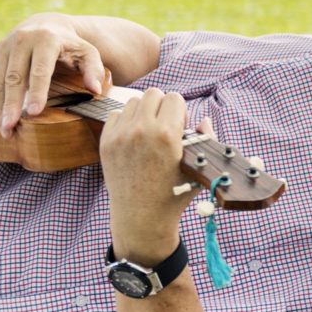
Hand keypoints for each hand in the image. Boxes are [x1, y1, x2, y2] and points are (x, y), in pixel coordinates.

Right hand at [0, 13, 105, 136]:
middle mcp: (21, 40)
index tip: (35, 112)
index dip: (37, 91)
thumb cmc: (70, 45)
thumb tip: (95, 89)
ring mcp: (4, 47)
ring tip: (4, 129)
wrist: (46, 25)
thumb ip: (94, 69)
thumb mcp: (88, 52)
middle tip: (11, 126)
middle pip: (14, 77)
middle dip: (12, 104)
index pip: (40, 70)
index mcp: (46, 40)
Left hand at [101, 90, 208, 265]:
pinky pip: (116, 114)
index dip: (180, 111)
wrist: (141, 217)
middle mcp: (141, 131)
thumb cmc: (173, 194)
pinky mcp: (106, 142)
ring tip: (149, 133)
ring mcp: (120, 136)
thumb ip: (204, 139)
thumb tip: (204, 120)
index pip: (174, 98)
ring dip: (144, 112)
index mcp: (166, 134)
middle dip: (162, 106)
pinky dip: (126, 121)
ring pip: (134, 101)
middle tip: (164, 127)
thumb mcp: (196, 167)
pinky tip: (134, 138)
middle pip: (154, 94)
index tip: (179, 127)